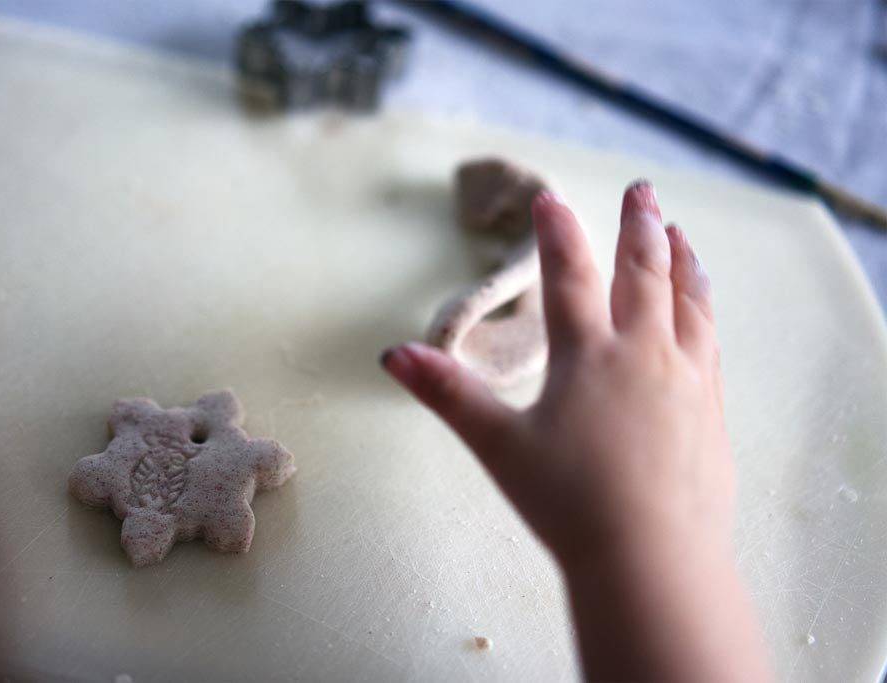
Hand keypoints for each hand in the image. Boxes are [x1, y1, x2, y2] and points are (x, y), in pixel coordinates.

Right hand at [382, 181, 770, 681]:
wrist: (654, 559)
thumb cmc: (570, 503)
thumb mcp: (499, 447)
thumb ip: (447, 394)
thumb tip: (394, 353)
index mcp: (588, 356)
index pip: (570, 277)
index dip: (558, 233)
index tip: (553, 198)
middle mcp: (644, 354)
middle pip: (642, 275)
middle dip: (638, 227)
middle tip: (642, 190)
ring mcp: (686, 379)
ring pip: (688, 302)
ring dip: (682, 261)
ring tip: (681, 233)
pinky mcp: (711, 410)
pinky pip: (710, 342)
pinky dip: (704, 310)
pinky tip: (703, 310)